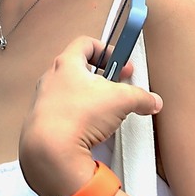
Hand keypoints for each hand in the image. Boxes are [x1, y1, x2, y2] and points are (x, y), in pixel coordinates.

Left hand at [18, 36, 163, 195]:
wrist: (51, 151)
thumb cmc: (78, 116)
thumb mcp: (121, 100)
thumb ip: (141, 97)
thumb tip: (152, 101)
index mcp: (66, 64)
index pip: (85, 44)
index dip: (107, 51)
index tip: (121, 64)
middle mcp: (51, 80)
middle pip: (79, 69)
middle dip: (102, 78)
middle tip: (117, 88)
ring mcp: (43, 102)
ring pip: (71, 93)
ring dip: (89, 100)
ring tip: (105, 113)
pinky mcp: (42, 124)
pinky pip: (64, 115)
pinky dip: (79, 119)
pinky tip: (91, 132)